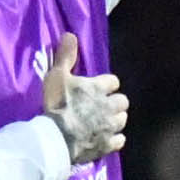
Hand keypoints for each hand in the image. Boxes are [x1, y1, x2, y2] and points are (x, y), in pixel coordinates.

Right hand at [42, 32, 127, 162]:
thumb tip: (70, 34)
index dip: (107, 84)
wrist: (57, 137)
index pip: (114, 81)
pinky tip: (107, 139)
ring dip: (116, 119)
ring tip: (104, 121)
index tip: (100, 87)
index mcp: (99, 88)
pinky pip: (119, 141)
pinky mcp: (108, 144)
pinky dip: (115, 140)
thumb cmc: (57, 104)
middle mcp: (110, 106)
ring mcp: (111, 126)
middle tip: (104, 106)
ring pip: (123, 120)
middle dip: (116, 102)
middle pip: (123, 101)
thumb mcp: (57, 76)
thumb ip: (65, 56)